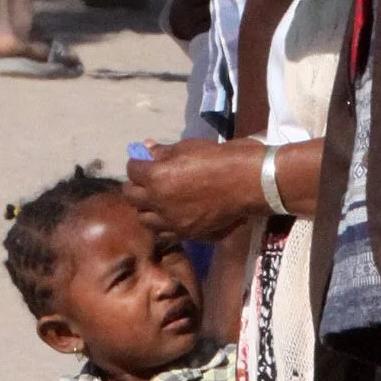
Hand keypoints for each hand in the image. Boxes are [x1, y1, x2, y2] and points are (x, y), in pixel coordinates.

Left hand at [125, 139, 268, 241]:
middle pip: (132, 196)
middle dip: (137, 186)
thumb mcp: (188, 147)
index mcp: (156, 178)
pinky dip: (165, 224)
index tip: (145, 162)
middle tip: (147, 180)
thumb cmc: (219, 158)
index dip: (137, 164)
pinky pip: (166, 232)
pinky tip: (173, 214)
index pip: (132, 170)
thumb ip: (163, 152)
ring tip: (158, 200)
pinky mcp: (187, 233)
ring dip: (148, 208)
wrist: (248, 182)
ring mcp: (172, 222)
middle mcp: (158, 203)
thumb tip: (146, 149)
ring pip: (145, 219)